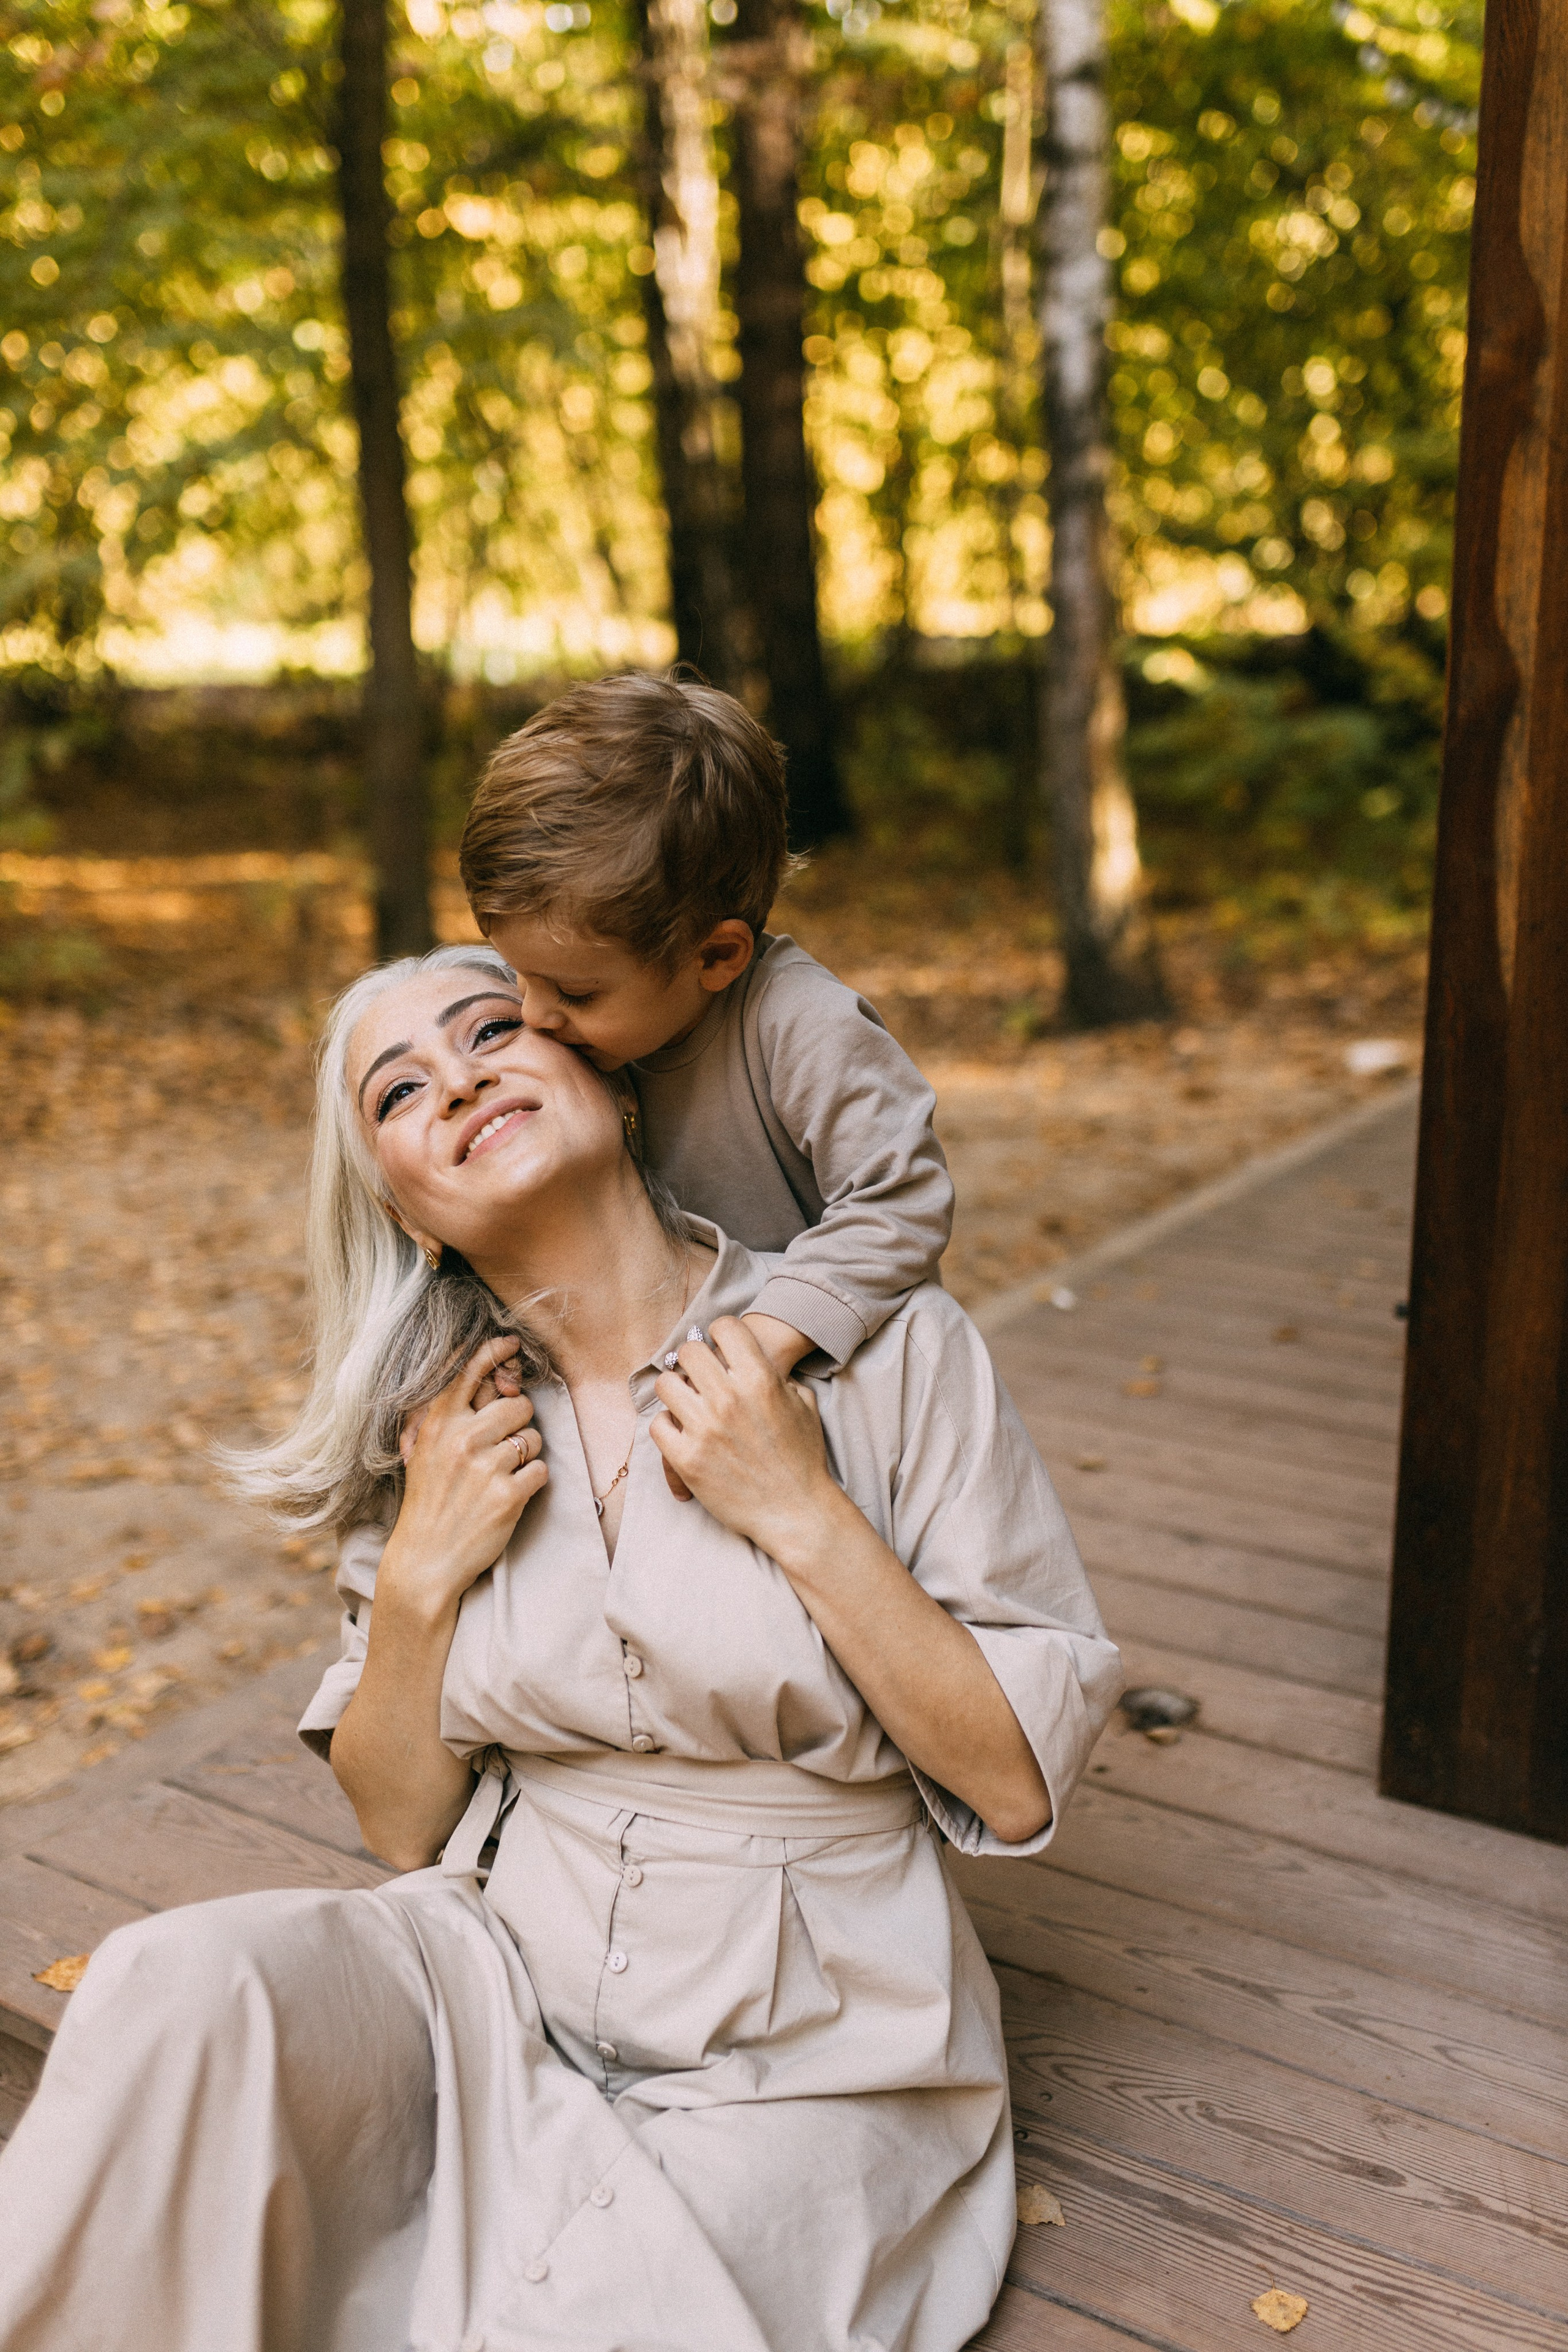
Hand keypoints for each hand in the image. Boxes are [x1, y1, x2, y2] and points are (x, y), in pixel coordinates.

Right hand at [383, 1336, 545, 1619]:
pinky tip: (510, 1495)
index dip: (494, 1352)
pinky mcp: (508, 1495)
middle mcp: (462, 1439)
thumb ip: (454, 1419)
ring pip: (533, 1437)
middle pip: (517, 1405)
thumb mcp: (427, 1452)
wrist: (425, 1560)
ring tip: (501, 1477)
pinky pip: (541, 1470)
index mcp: (439, 1425)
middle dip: (518, 1423)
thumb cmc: (429, 1504)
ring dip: (525, 1455)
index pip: (469, 1372)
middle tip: (502, 1448)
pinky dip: (532, 1482)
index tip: (512, 1343)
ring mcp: (486, 1467)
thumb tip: (493, 1383)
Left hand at [650, 1317, 837, 1560]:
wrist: (797, 1510)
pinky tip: (681, 1433)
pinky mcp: (687, 1459)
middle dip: (693, 1360)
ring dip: (675, 1391)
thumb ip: (778, 1378)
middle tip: (698, 1374)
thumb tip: (757, 1364)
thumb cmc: (804, 1459)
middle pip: (688, 1351)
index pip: (724, 1327)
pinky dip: (667, 1427)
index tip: (720, 1347)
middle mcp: (729, 1398)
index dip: (720, 1333)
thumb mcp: (803, 1405)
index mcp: (760, 1379)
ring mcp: (705, 1429)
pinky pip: (658, 1425)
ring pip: (666, 1384)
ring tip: (686, 1402)